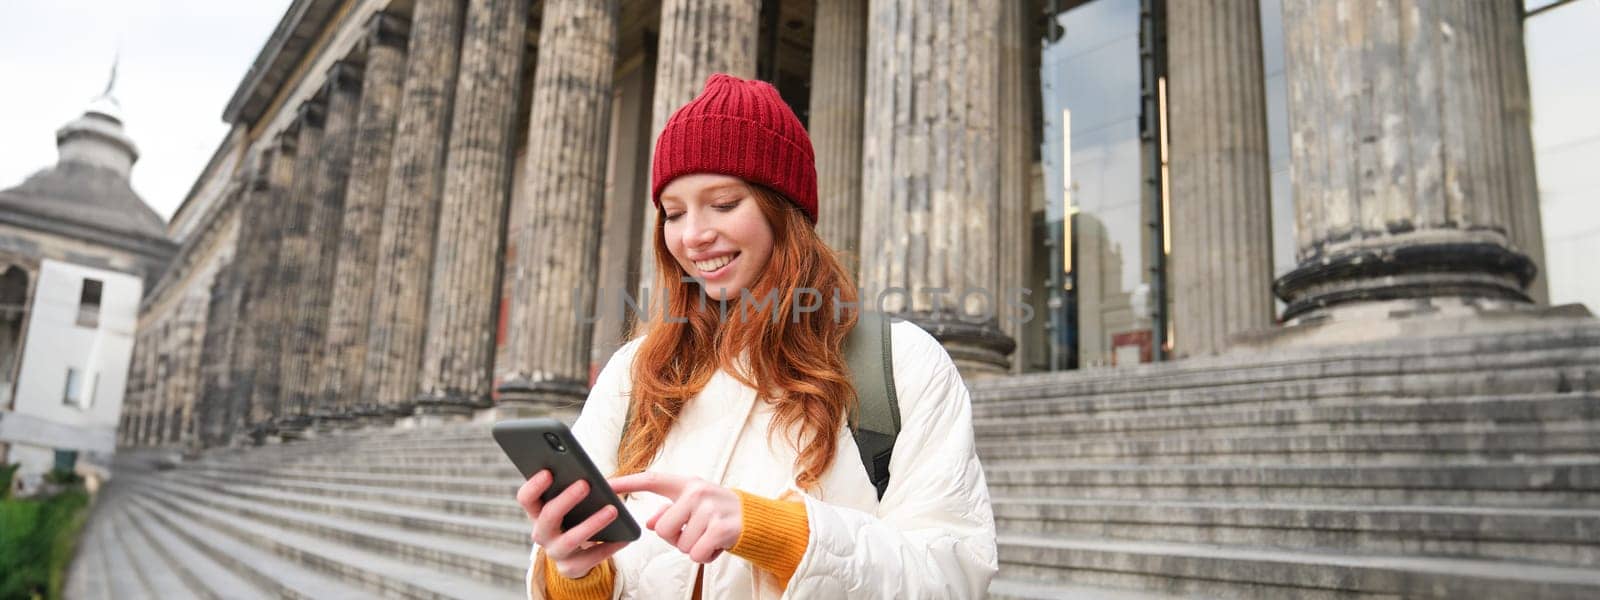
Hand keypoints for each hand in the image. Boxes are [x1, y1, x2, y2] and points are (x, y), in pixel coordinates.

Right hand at [516, 470, 630, 578]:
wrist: (576, 554)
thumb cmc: (575, 517)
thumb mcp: (570, 503)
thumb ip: (573, 489)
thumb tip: (593, 478)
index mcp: (537, 512)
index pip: (526, 498)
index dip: (534, 486)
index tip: (548, 472)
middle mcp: (541, 533)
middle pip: (548, 516)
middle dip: (566, 499)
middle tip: (585, 484)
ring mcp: (554, 552)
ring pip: (570, 539)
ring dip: (592, 523)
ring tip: (613, 510)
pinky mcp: (570, 568)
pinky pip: (591, 558)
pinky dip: (609, 546)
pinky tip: (624, 537)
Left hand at [609, 472, 741, 562]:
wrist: (756, 519)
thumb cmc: (718, 513)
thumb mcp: (694, 506)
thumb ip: (670, 512)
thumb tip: (648, 524)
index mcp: (686, 484)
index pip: (651, 480)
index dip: (627, 483)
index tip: (605, 485)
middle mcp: (696, 491)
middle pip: (662, 529)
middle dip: (675, 539)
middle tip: (694, 533)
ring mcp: (709, 508)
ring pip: (681, 545)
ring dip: (693, 548)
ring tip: (709, 536)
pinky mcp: (721, 527)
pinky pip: (696, 554)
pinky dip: (705, 556)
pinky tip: (716, 545)